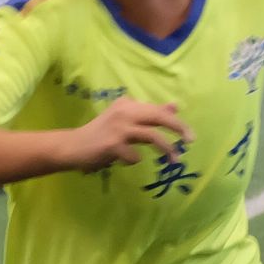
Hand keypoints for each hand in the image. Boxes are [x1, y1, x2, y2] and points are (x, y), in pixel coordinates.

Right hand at [64, 97, 191, 172]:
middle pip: (159, 117)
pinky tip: (127, 160)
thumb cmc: (100, 134)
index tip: (188, 135)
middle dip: (178, 128)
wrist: (73, 146)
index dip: (176, 121)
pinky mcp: (112, 144)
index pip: (158, 110)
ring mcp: (119, 128)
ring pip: (152, 135)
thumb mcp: (125, 120)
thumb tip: (174, 106)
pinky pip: (134, 155)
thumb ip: (148, 114)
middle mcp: (125, 111)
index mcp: (128, 104)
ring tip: (174, 159)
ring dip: (166, 149)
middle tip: (191, 140)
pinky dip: (135, 160)